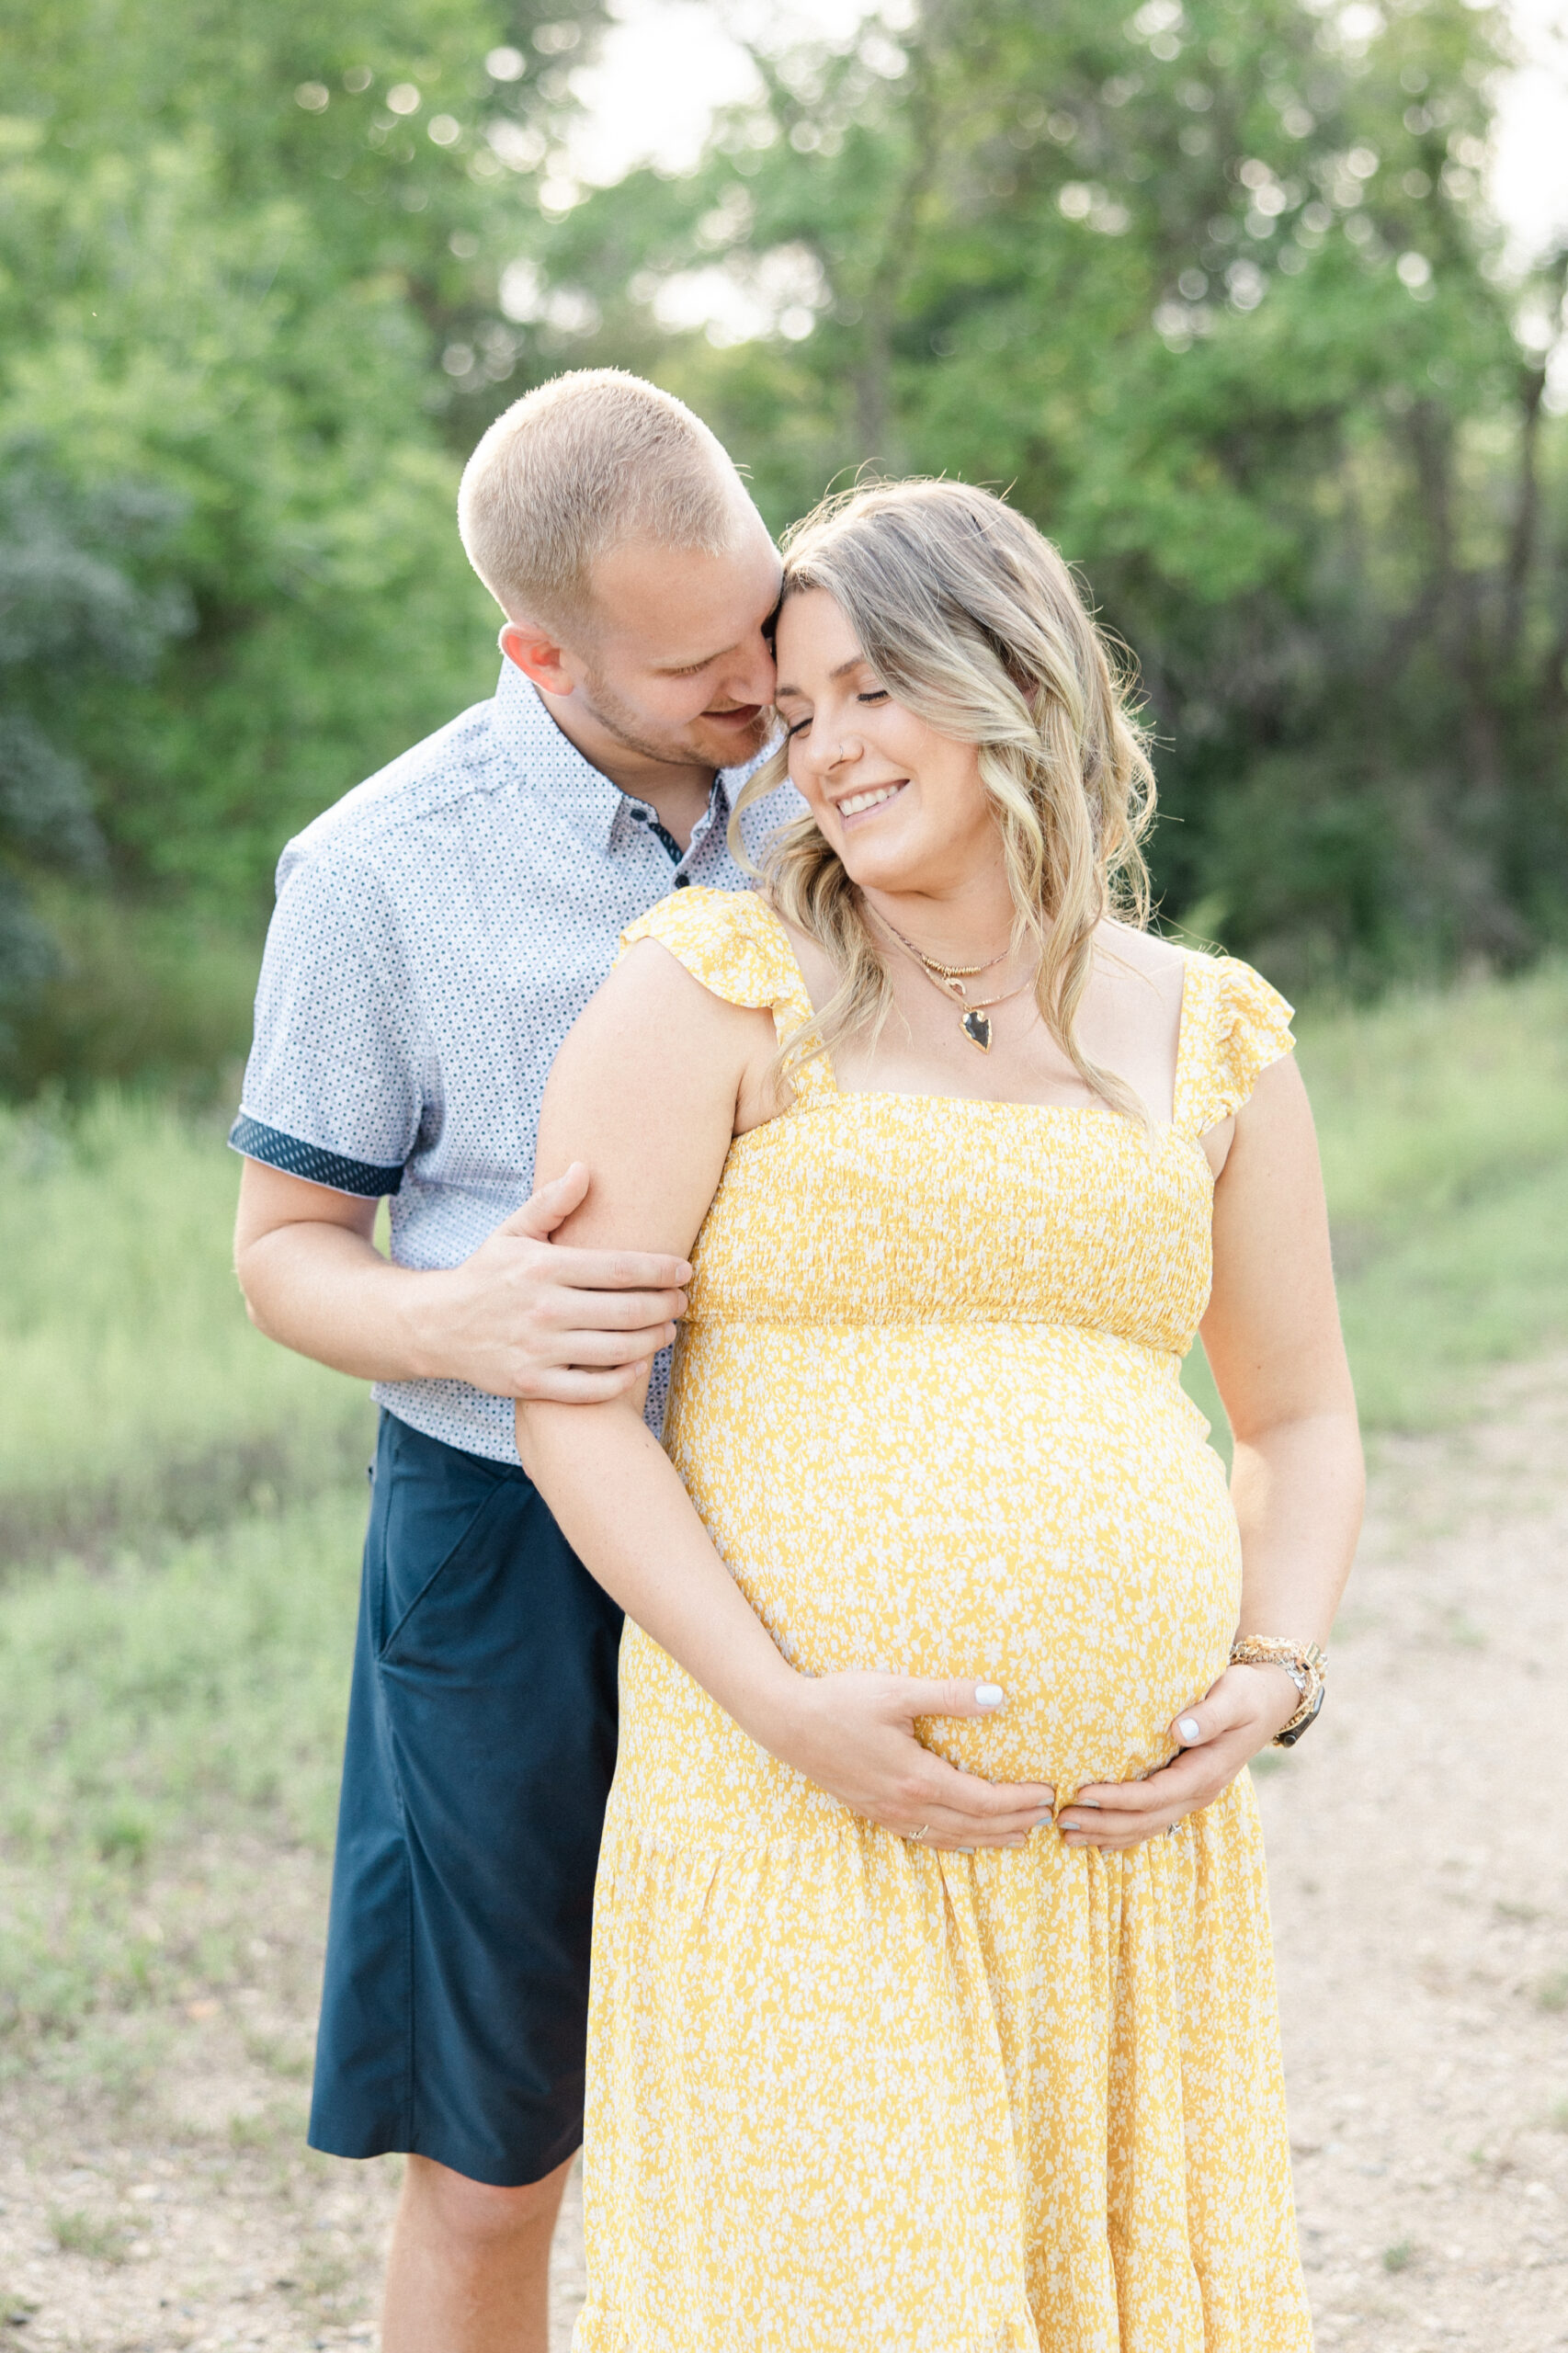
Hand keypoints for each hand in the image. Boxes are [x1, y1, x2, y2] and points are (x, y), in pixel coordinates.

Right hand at [420, 1163, 692, 1401]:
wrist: (437, 1326)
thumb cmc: (486, 1275)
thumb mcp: (512, 1232)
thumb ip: (550, 1203)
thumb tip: (584, 1169)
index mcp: (544, 1267)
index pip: (620, 1268)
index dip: (660, 1270)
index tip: (684, 1271)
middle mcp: (544, 1309)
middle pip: (627, 1311)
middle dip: (665, 1306)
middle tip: (682, 1302)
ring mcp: (538, 1350)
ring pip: (616, 1350)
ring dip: (652, 1340)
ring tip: (667, 1329)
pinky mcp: (531, 1384)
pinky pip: (590, 1388)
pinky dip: (621, 1379)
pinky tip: (638, 1365)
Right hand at [762, 1673, 1055, 1850]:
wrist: (786, 1721)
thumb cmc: (841, 1700)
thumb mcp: (897, 1691)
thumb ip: (949, 1695)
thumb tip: (999, 1696)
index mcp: (918, 1777)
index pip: (984, 1800)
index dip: (1019, 1801)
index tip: (1046, 1793)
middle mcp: (906, 1804)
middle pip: (973, 1826)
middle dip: (1014, 1824)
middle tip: (1047, 1819)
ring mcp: (888, 1812)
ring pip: (950, 1838)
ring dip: (989, 1839)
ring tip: (1019, 1837)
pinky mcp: (873, 1811)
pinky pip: (924, 1837)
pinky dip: (954, 1842)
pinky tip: (964, 1839)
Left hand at [1054, 1662, 1299, 1850]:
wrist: (1269, 1701)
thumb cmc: (1247, 1693)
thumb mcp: (1234, 1696)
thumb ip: (1209, 1714)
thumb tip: (1179, 1730)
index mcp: (1207, 1772)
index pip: (1155, 1795)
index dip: (1118, 1799)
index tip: (1083, 1793)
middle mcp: (1199, 1791)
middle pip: (1146, 1819)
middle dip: (1104, 1823)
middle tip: (1062, 1821)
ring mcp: (1193, 1796)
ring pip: (1147, 1826)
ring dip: (1108, 1833)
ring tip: (1068, 1835)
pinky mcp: (1185, 1791)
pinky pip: (1153, 1820)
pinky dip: (1124, 1832)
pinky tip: (1098, 1838)